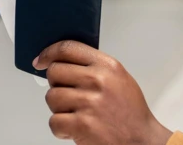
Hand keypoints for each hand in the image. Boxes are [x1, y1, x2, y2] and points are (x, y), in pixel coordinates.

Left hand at [35, 41, 172, 144]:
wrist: (142, 141)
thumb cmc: (130, 113)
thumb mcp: (119, 79)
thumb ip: (94, 67)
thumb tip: (64, 62)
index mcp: (107, 66)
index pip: (68, 48)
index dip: (49, 53)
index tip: (41, 60)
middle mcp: (98, 81)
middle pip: (55, 72)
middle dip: (57, 86)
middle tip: (69, 97)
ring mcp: (89, 102)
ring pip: (51, 97)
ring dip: (59, 109)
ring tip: (75, 114)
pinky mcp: (82, 125)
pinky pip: (54, 121)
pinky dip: (61, 129)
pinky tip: (75, 129)